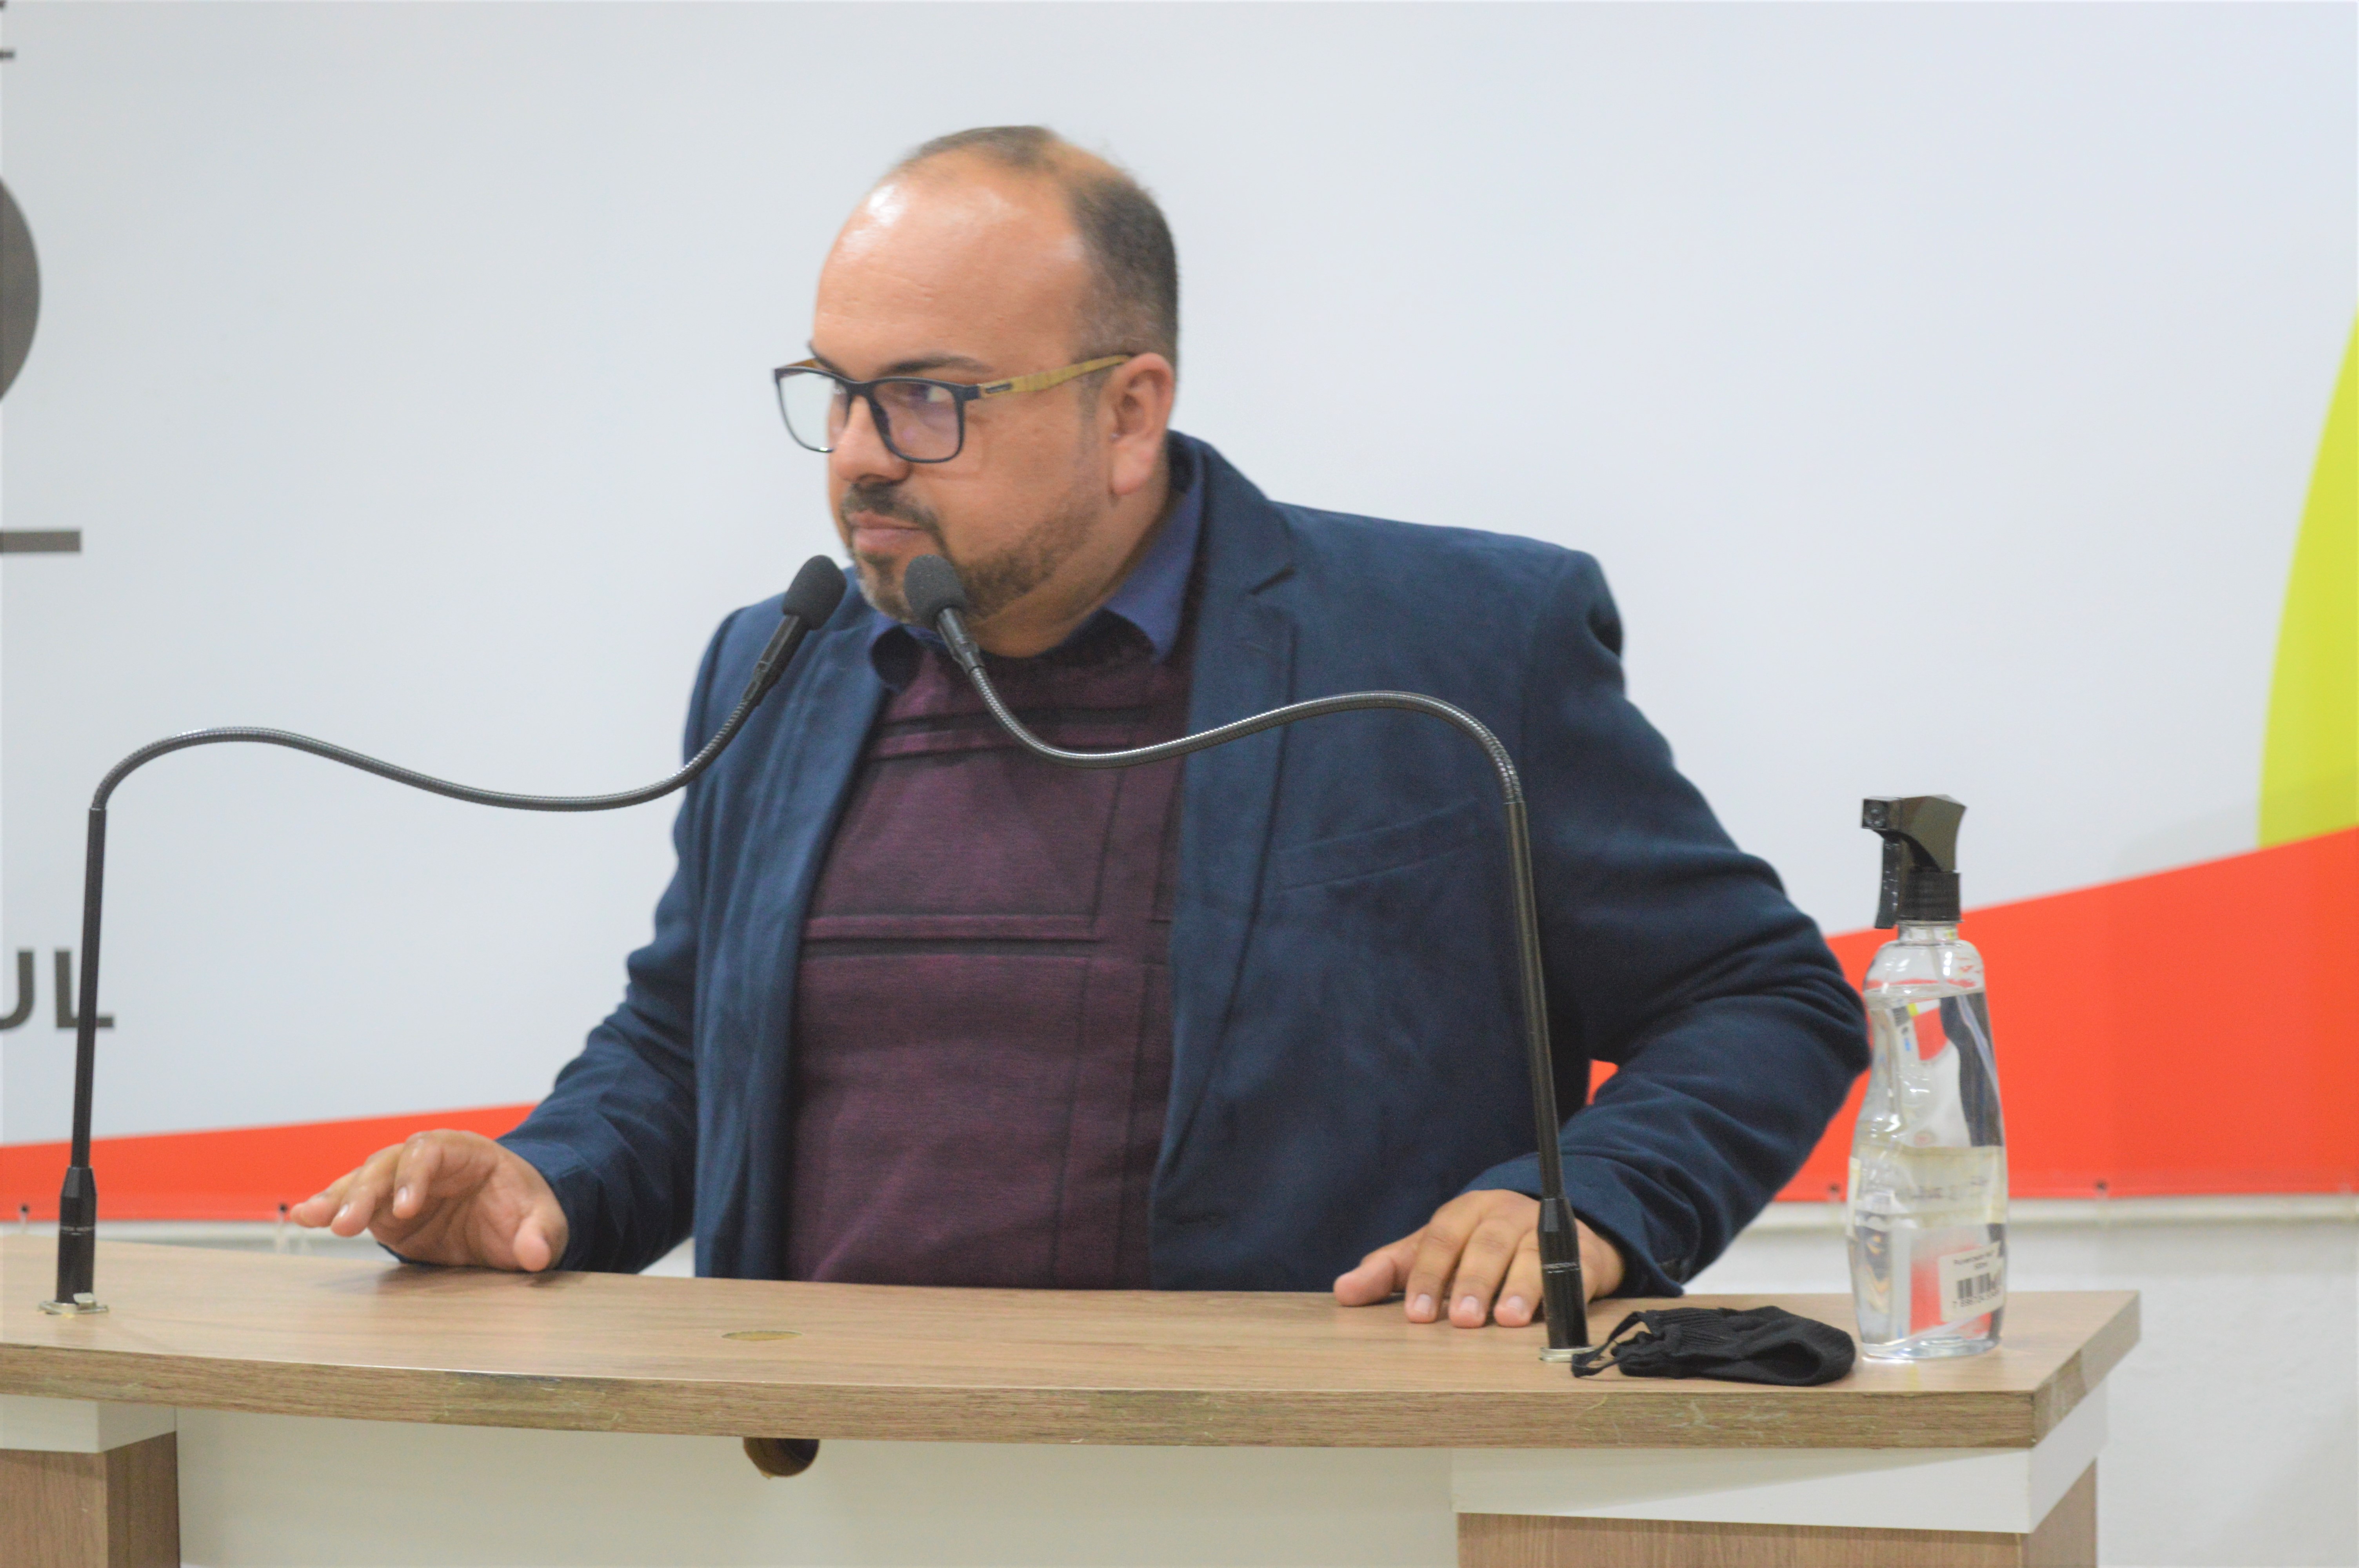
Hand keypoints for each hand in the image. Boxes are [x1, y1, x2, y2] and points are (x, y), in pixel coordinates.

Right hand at [288, 1129, 568, 1271]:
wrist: (514, 1220)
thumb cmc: (526, 1208)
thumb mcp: (545, 1219)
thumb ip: (542, 1233)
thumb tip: (536, 1254)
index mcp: (465, 1151)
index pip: (430, 1151)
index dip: (414, 1175)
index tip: (405, 1208)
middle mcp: (426, 1163)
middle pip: (387, 1165)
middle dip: (364, 1191)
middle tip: (346, 1223)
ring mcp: (401, 1187)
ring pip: (363, 1183)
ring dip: (338, 1199)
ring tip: (310, 1217)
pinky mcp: (387, 1214)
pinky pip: (355, 1207)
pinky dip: (330, 1210)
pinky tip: (304, 1217)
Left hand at [1332, 1189, 1625, 1327]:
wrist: (1554, 1232)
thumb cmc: (1481, 1249)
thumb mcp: (1434, 1254)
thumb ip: (1390, 1271)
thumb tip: (1343, 1291)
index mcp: (1466, 1211)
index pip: (1442, 1238)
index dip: (1428, 1275)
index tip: (1417, 1313)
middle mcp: (1506, 1214)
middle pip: (1487, 1244)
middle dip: (1473, 1282)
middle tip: (1462, 1320)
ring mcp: (1546, 1232)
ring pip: (1532, 1256)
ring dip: (1520, 1288)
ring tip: (1507, 1320)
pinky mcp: (1583, 1255)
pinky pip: (1575, 1271)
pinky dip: (1565, 1294)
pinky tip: (1554, 1317)